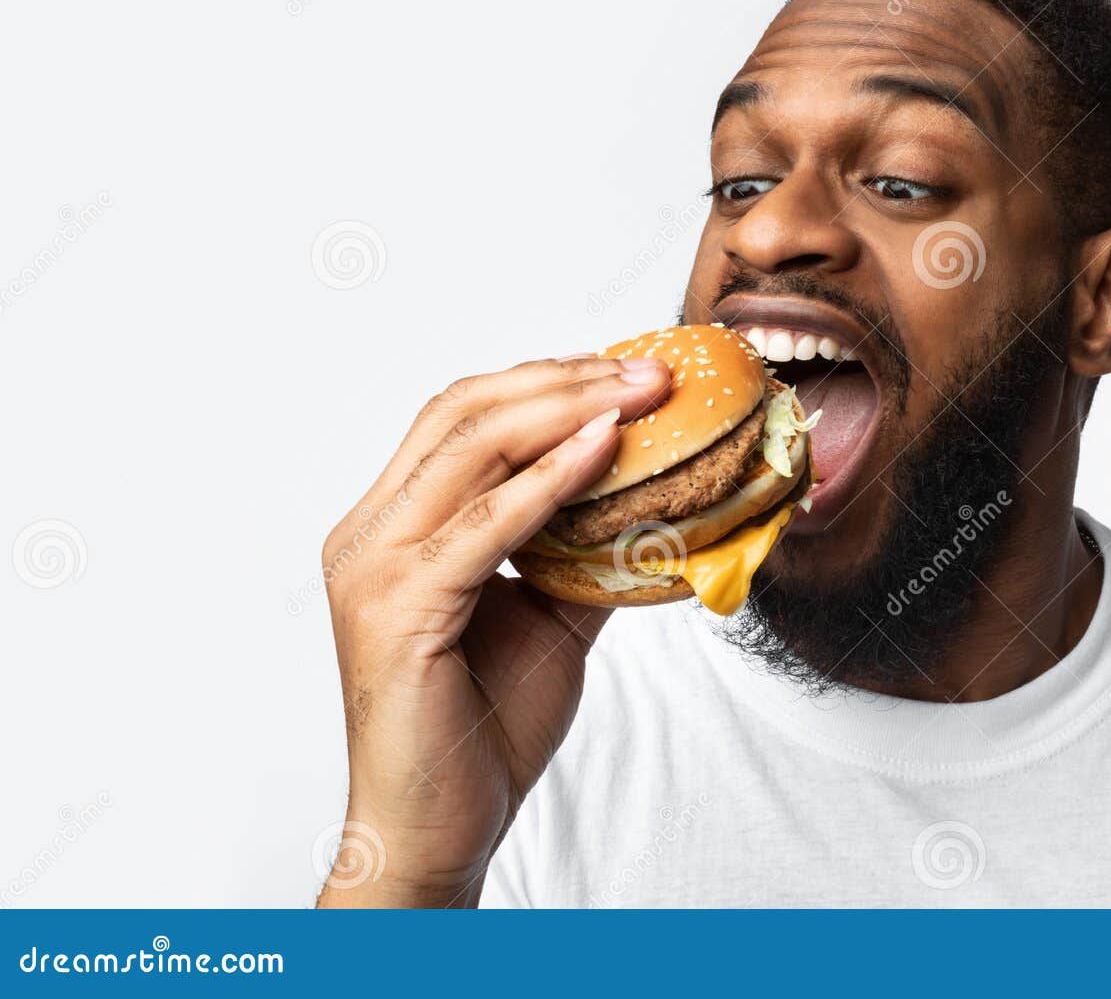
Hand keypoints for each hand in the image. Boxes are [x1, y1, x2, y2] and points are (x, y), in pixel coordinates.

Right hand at [316, 353, 669, 906]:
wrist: (439, 830)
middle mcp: (367, 533)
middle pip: (463, 412)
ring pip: (469, 448)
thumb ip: (583, 551)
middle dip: (564, 378)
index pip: (463, 417)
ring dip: (566, 409)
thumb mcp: (550, 617)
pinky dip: (550, 480)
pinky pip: (484, 526)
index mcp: (391, 526)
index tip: (627, 366)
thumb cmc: (483, 728)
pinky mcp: (399, 610)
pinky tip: (605, 449)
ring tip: (641, 391)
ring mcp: (373, 568)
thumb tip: (657, 500)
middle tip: (650, 368)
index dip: (546, 378)